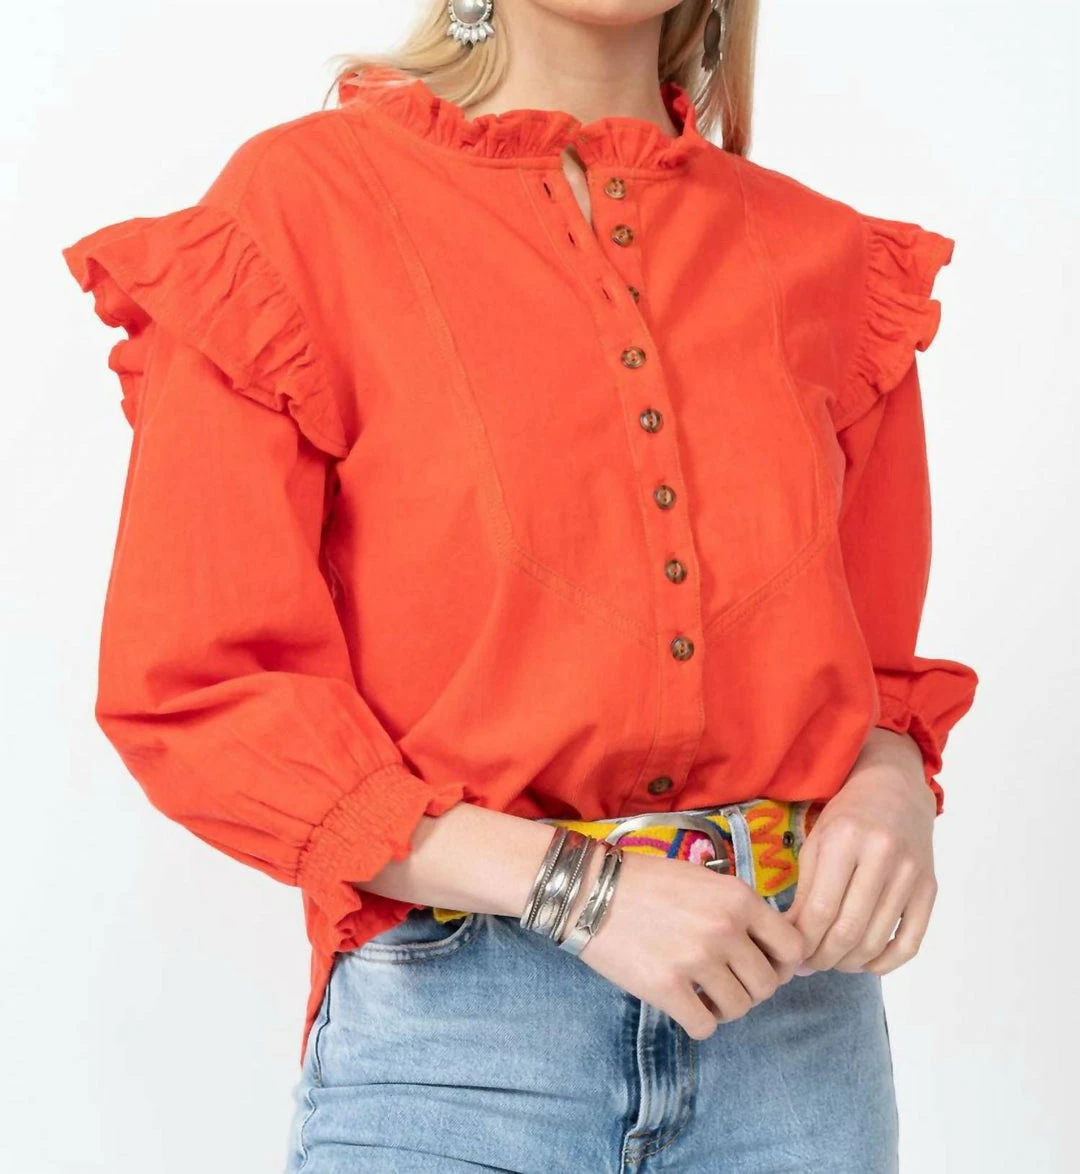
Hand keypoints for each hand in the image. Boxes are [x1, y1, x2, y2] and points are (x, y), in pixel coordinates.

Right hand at [573, 849, 807, 1039]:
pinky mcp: (668, 988)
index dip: (782, 964)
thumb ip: (737, 908)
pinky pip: (706, 1026)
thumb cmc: (646, 882)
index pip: (792, 947)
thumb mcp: (703, 878)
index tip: (764, 966)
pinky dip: (699, 1022)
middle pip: (767, 984)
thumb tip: (768, 948)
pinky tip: (685, 1006)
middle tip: (727, 982)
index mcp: (738, 898)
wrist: (590, 891)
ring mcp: (697, 960)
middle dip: (751, 989)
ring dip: (725, 1007)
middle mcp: (725, 929)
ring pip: (740, 1009)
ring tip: (704, 995)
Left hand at [783, 729, 937, 975]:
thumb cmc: (848, 815)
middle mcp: (882, 856)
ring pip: (875, 941)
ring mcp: (910, 874)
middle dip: (822, 958)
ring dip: (848, 963)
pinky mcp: (930, 889)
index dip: (801, 942)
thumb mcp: (817, 841)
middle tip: (808, 964)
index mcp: (845, 840)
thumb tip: (790, 942)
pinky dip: (884, 963)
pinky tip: (865, 962)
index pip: (819, 910)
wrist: (895, 789)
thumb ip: (804, 890)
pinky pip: (909, 943)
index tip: (789, 954)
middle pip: (847, 931)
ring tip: (831, 960)